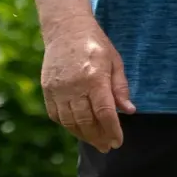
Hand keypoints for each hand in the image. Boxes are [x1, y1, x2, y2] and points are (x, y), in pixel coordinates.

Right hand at [40, 18, 133, 150]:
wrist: (66, 29)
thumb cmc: (95, 44)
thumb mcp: (115, 61)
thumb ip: (120, 88)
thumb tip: (129, 111)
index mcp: (94, 77)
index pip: (104, 112)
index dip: (112, 130)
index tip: (118, 141)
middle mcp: (74, 85)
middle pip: (86, 121)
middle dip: (99, 137)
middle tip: (107, 147)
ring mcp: (58, 88)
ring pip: (70, 122)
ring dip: (83, 136)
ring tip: (95, 142)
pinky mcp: (47, 89)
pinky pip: (56, 115)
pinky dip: (68, 126)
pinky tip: (78, 129)